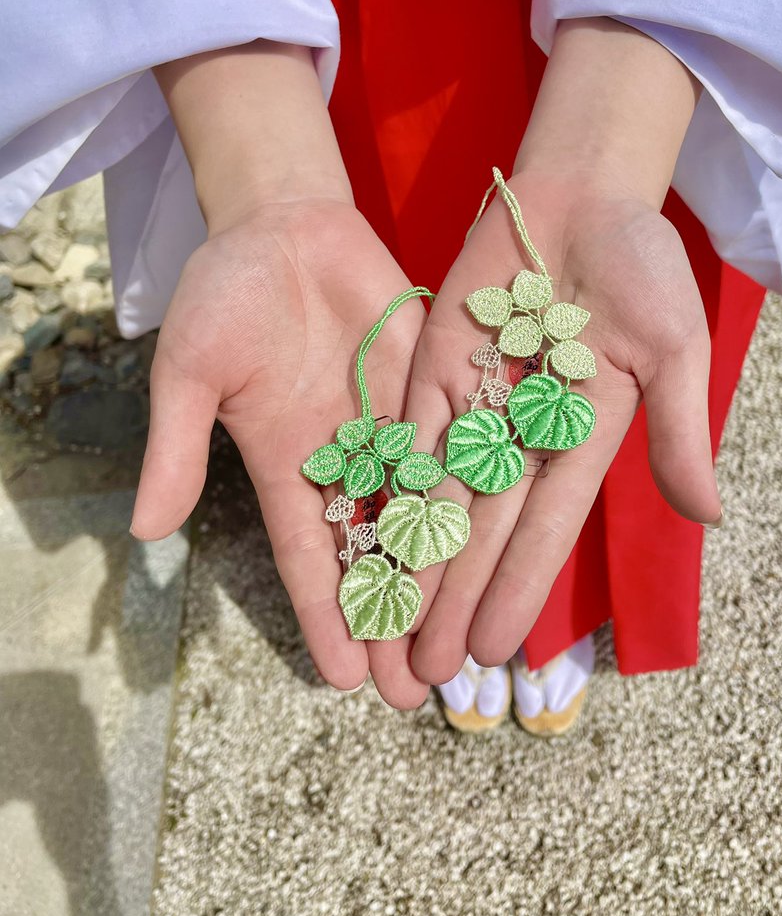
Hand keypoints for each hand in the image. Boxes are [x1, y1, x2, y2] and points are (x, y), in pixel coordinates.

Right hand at [130, 199, 434, 704]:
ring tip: (468, 639)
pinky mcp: (433, 382)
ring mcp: (393, 421)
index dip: (327, 616)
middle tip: (420, 694)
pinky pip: (459, 443)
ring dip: (443, 575)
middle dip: (393, 620)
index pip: (309, 556)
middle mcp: (346, 454)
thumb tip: (143, 532)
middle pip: (375, 551)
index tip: (346, 681)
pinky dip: (478, 491)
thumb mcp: (190, 370)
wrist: (284, 222)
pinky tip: (505, 540)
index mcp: (285, 462)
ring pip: (425, 511)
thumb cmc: (224, 293)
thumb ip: (177, 446)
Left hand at [405, 176, 718, 684]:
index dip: (518, 591)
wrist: (579, 191)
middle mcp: (522, 433)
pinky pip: (405, 434)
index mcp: (582, 437)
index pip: (544, 530)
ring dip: (413, 563)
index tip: (495, 652)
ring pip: (436, 496)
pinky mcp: (431, 367)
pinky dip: (386, 488)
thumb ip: (681, 431)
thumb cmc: (641, 264)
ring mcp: (473, 402)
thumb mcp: (675, 348)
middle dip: (453, 599)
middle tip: (423, 675)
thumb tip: (711, 517)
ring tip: (388, 627)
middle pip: (482, 531)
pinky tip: (362, 540)